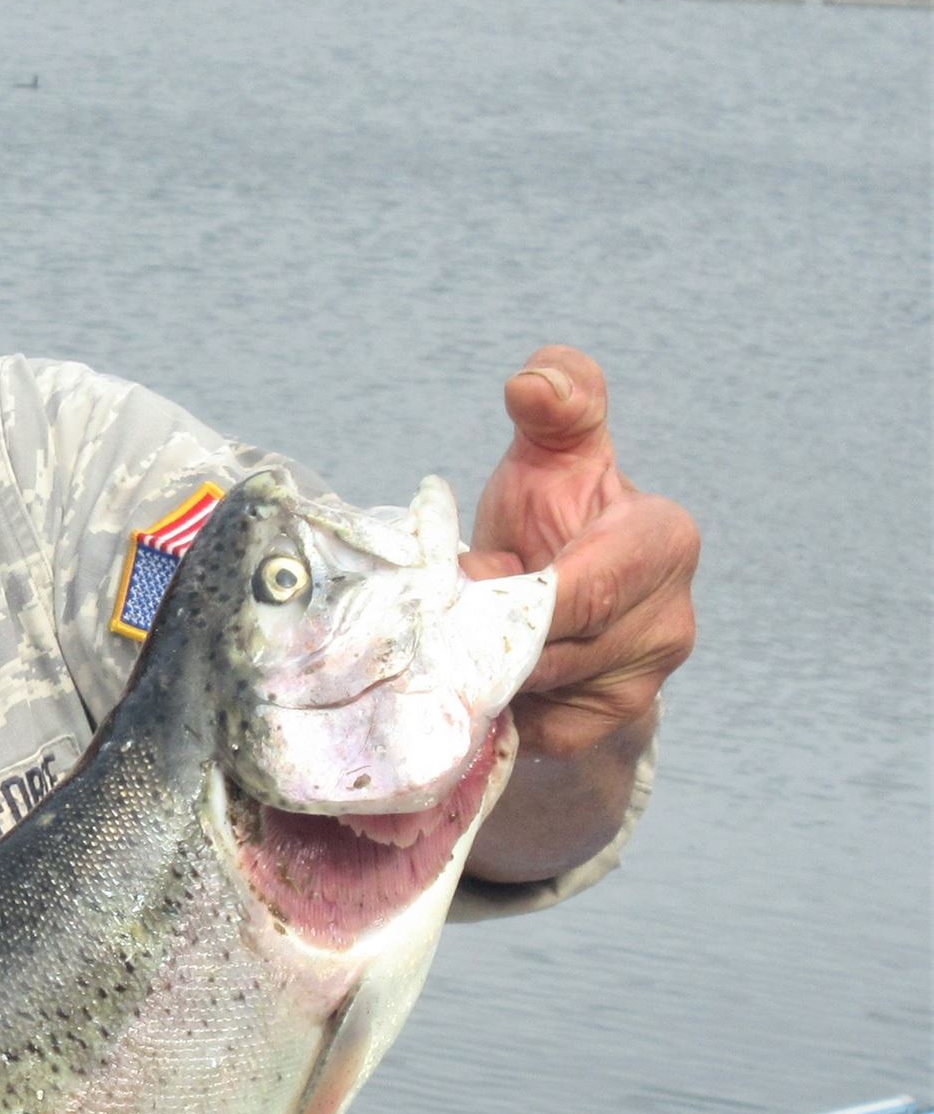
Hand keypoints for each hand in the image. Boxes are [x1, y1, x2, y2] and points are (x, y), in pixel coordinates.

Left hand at [461, 347, 697, 884]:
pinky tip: (479, 673)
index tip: (467, 578)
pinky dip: (492, 706)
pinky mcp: (603, 727)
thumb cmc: (554, 510)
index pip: (583, 591)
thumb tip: (532, 384)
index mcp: (664, 542)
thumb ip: (558, 400)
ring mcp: (643, 683)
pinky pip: (532, 729)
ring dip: (482, 666)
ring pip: (536, 691)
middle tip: (442, 610)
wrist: (559, 592)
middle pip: (550, 649)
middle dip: (484, 631)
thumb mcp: (553, 449)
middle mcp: (670, 621)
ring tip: (462, 632)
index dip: (510, 594)